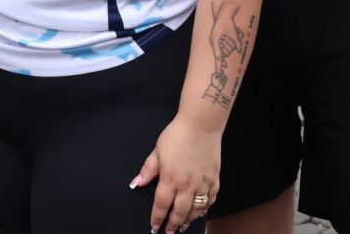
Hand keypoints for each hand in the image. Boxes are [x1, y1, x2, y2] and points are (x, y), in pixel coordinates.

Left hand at [131, 114, 220, 233]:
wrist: (201, 125)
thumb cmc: (178, 135)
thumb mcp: (157, 151)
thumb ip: (147, 170)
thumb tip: (135, 183)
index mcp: (170, 178)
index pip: (161, 204)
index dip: (157, 218)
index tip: (154, 227)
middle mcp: (187, 184)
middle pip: (179, 212)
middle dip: (172, 225)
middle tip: (169, 232)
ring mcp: (202, 183)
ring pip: (195, 209)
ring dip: (188, 220)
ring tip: (183, 227)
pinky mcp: (214, 179)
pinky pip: (210, 199)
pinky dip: (205, 208)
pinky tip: (200, 212)